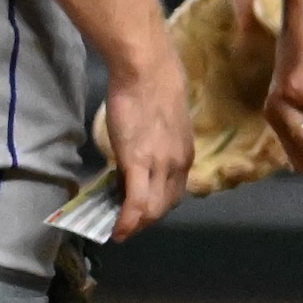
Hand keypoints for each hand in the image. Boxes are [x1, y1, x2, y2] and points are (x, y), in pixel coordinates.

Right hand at [96, 52, 191, 236]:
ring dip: (136, 225)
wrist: (147, 71)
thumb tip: (140, 157)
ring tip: (120, 230)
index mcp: (184, 155)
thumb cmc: (151, 89)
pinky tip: (117, 230)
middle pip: (165, 205)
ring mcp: (160, 165)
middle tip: (127, 226)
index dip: (158, 207)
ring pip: (153, 209)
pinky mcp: (139, 162)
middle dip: (146, 221)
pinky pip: (136, 202)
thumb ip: (157, 144)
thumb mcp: (162, 125)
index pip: (174, 193)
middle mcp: (178, 165)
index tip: (142, 213)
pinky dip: (127, 221)